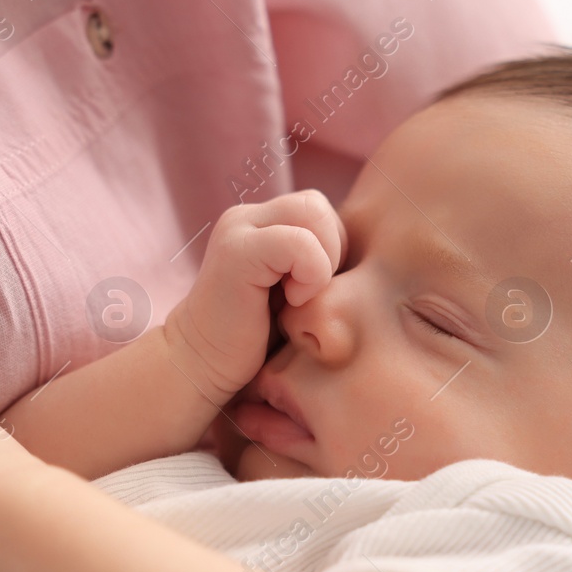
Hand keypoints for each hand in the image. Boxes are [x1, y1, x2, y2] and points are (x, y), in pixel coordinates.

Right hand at [164, 189, 346, 401]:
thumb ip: (318, 263)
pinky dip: (310, 275)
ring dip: (321, 261)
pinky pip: (299, 243)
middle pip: (318, 204)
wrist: (205, 368)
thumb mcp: (297, 293)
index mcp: (262, 223)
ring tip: (298, 298)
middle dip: (331, 251)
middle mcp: (248, 217)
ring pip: (313, 213)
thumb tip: (366, 252)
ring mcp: (239, 229)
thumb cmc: (256, 342)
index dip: (333, 249)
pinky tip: (291, 303)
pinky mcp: (237, 251)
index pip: (320, 210)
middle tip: (309, 294)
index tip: (313, 291)